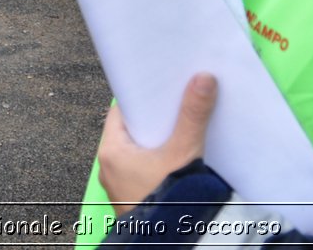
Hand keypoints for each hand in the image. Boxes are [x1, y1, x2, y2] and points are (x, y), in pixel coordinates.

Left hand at [96, 73, 217, 215]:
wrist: (174, 242)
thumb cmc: (168, 198)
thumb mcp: (182, 151)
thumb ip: (192, 115)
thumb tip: (203, 78)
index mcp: (110, 151)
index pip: (122, 111)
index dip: (142, 96)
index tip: (160, 83)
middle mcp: (109, 167)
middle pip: (132, 129)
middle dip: (154, 116)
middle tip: (176, 98)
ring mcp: (121, 184)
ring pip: (140, 150)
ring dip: (159, 138)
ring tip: (183, 120)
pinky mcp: (135, 196)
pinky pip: (145, 168)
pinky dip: (160, 158)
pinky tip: (181, 151)